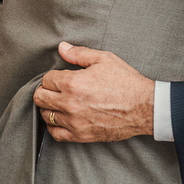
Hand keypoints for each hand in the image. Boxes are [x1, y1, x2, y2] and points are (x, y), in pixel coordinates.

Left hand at [33, 42, 154, 142]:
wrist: (143, 107)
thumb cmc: (126, 82)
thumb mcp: (105, 59)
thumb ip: (79, 54)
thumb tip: (62, 47)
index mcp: (73, 83)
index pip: (46, 79)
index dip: (52, 76)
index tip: (60, 77)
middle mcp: (70, 103)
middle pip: (40, 98)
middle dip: (45, 90)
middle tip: (56, 89)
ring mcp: (74, 121)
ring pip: (45, 115)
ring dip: (49, 107)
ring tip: (59, 102)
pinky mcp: (81, 135)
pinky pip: (56, 134)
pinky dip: (54, 126)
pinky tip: (61, 119)